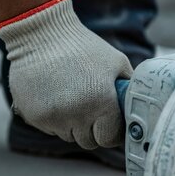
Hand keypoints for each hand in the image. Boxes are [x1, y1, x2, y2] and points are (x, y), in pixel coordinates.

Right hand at [0, 0, 130, 148]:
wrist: (41, 34)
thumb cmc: (83, 47)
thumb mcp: (117, 63)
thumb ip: (129, 88)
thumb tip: (140, 107)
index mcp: (102, 103)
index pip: (109, 139)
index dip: (111, 133)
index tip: (109, 125)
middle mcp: (78, 115)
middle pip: (88, 141)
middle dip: (93, 130)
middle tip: (91, 110)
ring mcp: (53, 117)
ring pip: (68, 136)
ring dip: (73, 125)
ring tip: (72, 100)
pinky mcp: (33, 115)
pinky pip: (49, 128)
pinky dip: (54, 119)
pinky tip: (55, 97)